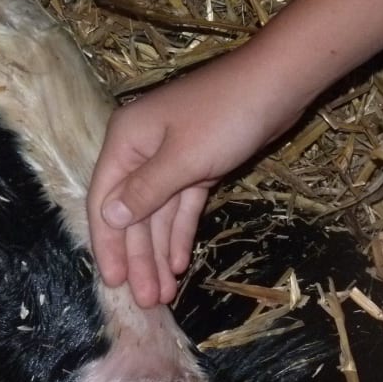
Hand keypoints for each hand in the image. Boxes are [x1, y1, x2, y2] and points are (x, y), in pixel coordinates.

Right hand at [87, 50, 300, 307]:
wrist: (279, 82)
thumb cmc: (225, 115)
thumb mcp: (183, 159)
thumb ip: (144, 193)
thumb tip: (107, 218)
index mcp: (125, 142)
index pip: (104, 200)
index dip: (107, 243)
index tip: (113, 280)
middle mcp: (139, 152)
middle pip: (131, 214)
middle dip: (138, 257)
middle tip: (144, 299)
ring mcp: (168, 160)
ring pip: (157, 215)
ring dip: (159, 253)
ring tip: (162, 293)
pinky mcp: (196, 166)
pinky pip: (181, 207)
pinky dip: (179, 233)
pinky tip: (178, 264)